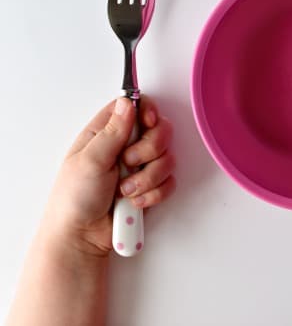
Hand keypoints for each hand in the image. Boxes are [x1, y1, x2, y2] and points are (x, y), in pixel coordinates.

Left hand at [42, 96, 175, 257]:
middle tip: (128, 163)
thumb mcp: (90, 160)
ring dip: (147, 178)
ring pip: (166, 159)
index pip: (135, 106)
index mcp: (106, 133)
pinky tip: (133, 202)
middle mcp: (125, 147)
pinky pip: (168, 182)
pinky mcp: (150, 188)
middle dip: (149, 150)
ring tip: (124, 192)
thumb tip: (128, 101)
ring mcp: (139, 168)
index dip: (147, 111)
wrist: (81, 238)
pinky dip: (152, 194)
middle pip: (160, 130)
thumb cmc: (74, 199)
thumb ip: (113, 131)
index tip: (147, 124)